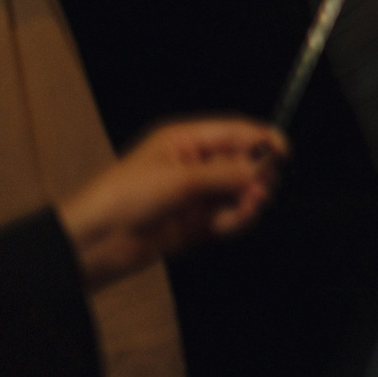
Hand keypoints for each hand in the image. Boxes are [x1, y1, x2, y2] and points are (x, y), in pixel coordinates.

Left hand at [57, 118, 287, 291]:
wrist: (93, 244)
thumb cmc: (124, 198)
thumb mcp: (179, 179)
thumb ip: (225, 173)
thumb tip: (262, 167)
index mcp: (185, 140)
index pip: (234, 132)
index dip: (261, 140)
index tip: (284, 153)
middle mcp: (193, 164)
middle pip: (241, 162)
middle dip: (254, 175)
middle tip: (259, 189)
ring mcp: (194, 195)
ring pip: (237, 191)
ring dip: (247, 200)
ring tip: (247, 208)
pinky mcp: (194, 223)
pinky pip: (227, 216)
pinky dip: (236, 219)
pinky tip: (234, 221)